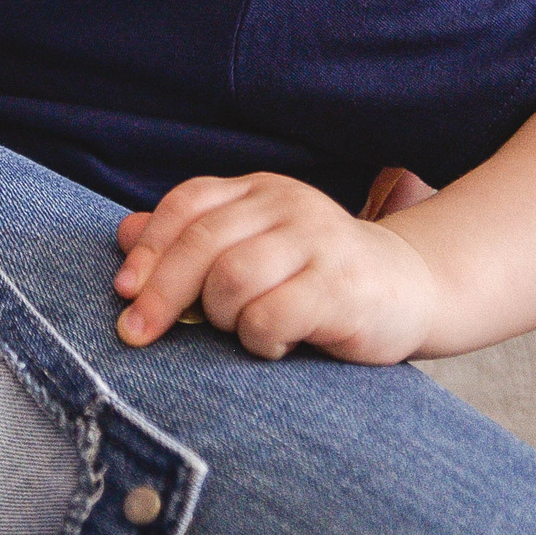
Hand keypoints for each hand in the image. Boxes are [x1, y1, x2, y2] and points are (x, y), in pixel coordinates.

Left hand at [112, 173, 439, 363]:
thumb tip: (123, 235)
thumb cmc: (315, 275)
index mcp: (260, 191)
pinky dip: (258, 337)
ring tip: (239, 329)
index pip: (188, 204)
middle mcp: (288, 205)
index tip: (123, 290)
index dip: (149, 247)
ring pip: (232, 278)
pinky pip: (272, 315)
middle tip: (137, 333)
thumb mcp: (254, 247)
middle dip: (160, 293)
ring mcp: (319, 242)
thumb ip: (192, 240)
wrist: (412, 288)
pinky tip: (273, 342)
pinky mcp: (343, 287)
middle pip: (201, 242)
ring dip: (220, 316)